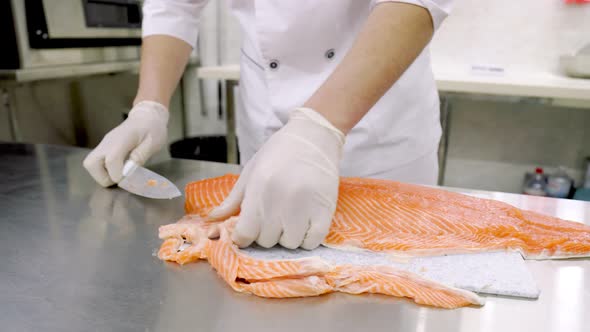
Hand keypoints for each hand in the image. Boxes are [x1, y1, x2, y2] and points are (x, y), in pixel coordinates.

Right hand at [83, 101, 167, 186]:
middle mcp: (108, 142)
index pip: (111, 159)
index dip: (117, 174)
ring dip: (102, 174)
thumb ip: (140, 156)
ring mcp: (104, 144)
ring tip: (119, 174)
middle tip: (120, 178)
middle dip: (103, 177)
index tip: (126, 178)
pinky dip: (104, 170)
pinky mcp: (104, 147)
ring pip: (90, 164)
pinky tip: (118, 168)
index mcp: (123, 139)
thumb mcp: (154, 143)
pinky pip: (96, 162)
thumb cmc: (152, 129)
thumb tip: (128, 171)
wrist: (146, 116)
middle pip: (91, 163)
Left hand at [209, 108, 344, 249]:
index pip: (245, 233)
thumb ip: (233, 200)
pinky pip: (311, 242)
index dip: (242, 236)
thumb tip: (212, 220)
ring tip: (289, 218)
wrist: (314, 135)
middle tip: (271, 216)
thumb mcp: (251, 171)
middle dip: (265, 232)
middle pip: (266, 240)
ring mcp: (306, 207)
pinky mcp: (326, 211)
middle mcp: (281, 200)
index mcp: (259, 188)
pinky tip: (304, 224)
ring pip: (289, 244)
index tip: (246, 231)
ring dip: (287, 236)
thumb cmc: (280, 152)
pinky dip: (306, 239)